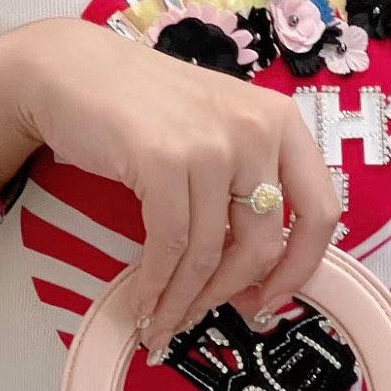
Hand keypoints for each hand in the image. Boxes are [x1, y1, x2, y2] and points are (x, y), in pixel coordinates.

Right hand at [0, 18, 339, 351]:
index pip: (321, 213)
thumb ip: (249, 185)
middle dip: (231, 293)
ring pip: (213, 252)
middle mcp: (257, 130)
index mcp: (283, 124)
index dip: (300, 268)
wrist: (68, 69)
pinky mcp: (164, 160)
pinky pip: (170, 245)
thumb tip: (262, 274)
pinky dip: (158, 285)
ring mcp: (212, 144)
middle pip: (264, 245)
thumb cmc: (147, 110)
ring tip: (166, 321)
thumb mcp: (220, 134)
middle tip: (206, 315)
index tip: (272, 298)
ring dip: (186, 299)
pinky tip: (146, 302)